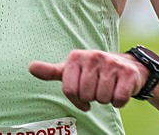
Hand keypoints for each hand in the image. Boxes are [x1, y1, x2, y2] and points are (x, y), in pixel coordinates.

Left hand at [29, 50, 146, 110]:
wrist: (127, 67)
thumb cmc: (93, 71)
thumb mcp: (71, 70)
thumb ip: (51, 71)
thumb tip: (30, 67)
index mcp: (76, 57)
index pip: (69, 90)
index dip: (76, 99)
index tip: (81, 95)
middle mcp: (93, 56)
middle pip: (86, 95)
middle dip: (92, 97)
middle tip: (97, 87)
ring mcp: (111, 63)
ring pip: (102, 98)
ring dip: (105, 99)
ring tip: (108, 87)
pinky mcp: (128, 73)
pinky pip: (118, 100)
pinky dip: (119, 101)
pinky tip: (119, 89)